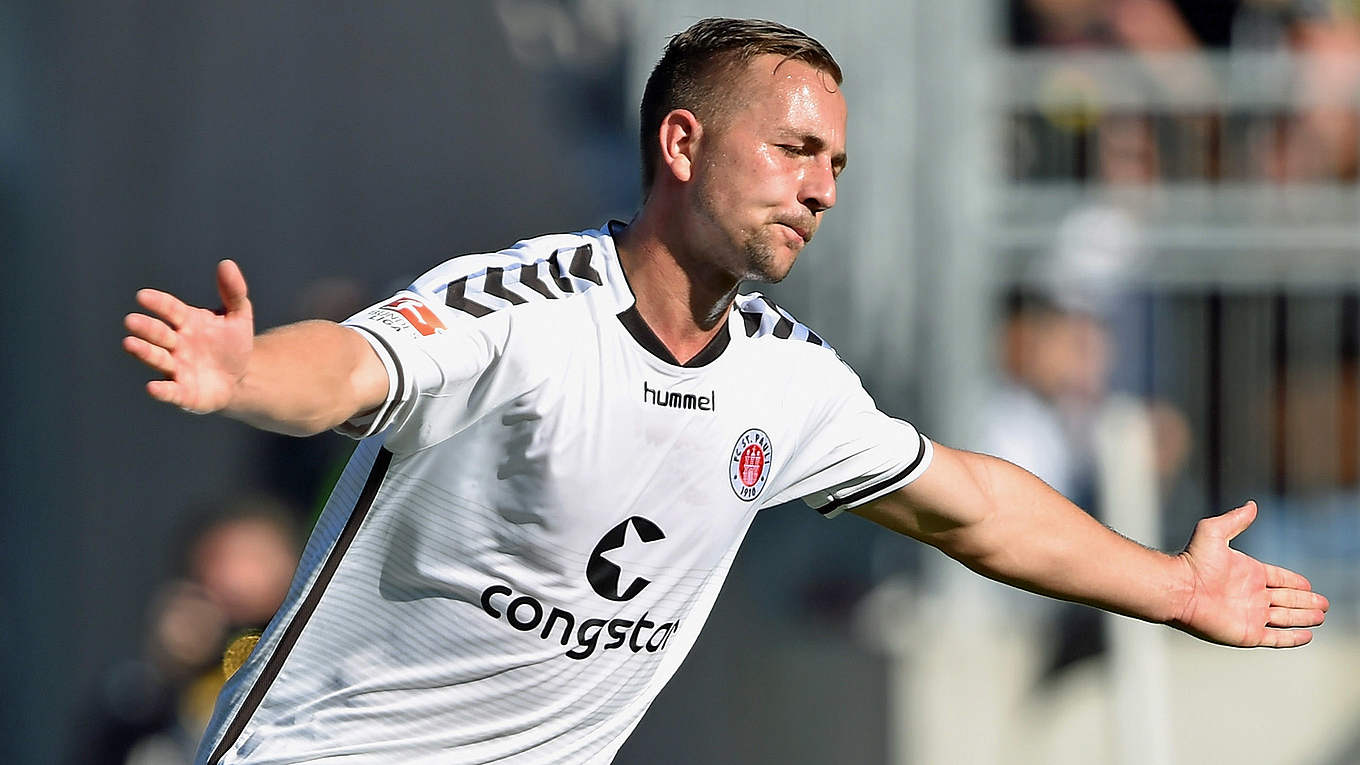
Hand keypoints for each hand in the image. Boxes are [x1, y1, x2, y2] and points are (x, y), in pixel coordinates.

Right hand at [123, 259, 253, 413]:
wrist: (241, 377)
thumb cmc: (233, 343)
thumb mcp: (239, 315)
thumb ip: (233, 291)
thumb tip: (226, 263)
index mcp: (187, 322)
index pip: (170, 309)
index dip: (158, 303)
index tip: (143, 296)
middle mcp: (176, 344)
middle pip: (159, 334)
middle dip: (146, 328)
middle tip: (131, 321)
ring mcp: (177, 368)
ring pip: (158, 358)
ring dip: (144, 352)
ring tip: (129, 343)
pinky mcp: (183, 393)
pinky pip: (170, 391)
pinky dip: (161, 390)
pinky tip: (152, 387)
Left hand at [1173, 501, 1327, 647]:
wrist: (1179, 588)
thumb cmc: (1194, 560)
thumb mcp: (1214, 532)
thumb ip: (1235, 520)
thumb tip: (1251, 504)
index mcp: (1248, 574)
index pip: (1279, 578)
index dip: (1294, 582)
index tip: (1308, 584)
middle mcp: (1252, 595)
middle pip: (1287, 599)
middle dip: (1306, 602)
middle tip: (1324, 604)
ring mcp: (1251, 615)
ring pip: (1286, 618)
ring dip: (1304, 617)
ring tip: (1320, 616)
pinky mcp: (1248, 634)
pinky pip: (1277, 638)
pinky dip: (1293, 638)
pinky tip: (1307, 635)